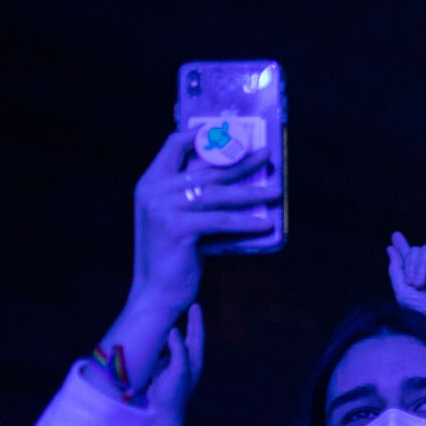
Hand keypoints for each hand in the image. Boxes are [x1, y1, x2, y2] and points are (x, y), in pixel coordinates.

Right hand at [129, 131, 273, 317]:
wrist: (156, 292)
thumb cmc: (173, 256)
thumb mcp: (176, 218)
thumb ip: (192, 196)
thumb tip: (234, 177)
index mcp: (149, 183)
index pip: (173, 145)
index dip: (202, 136)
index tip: (229, 133)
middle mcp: (153, 191)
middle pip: (206, 169)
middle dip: (241, 162)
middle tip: (266, 156)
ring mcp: (164, 208)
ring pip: (218, 194)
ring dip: (252, 192)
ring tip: (276, 191)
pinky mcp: (178, 227)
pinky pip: (221, 221)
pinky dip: (246, 222)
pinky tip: (266, 223)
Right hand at [140, 303, 204, 425]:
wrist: (160, 416)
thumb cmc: (173, 395)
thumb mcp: (179, 371)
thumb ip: (178, 350)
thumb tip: (174, 330)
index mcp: (193, 361)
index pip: (196, 335)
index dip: (196, 319)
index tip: (194, 303)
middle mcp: (183, 361)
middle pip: (184, 336)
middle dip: (182, 320)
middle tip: (178, 304)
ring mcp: (169, 365)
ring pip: (169, 343)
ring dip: (166, 330)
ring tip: (162, 314)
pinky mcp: (156, 370)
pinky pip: (157, 351)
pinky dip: (154, 341)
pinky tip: (148, 333)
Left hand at [387, 232, 425, 350]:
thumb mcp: (404, 292)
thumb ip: (396, 269)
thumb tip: (391, 247)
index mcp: (423, 277)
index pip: (412, 257)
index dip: (403, 247)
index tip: (395, 236)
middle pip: (417, 251)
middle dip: (410, 264)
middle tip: (414, 285)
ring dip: (420, 264)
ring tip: (422, 284)